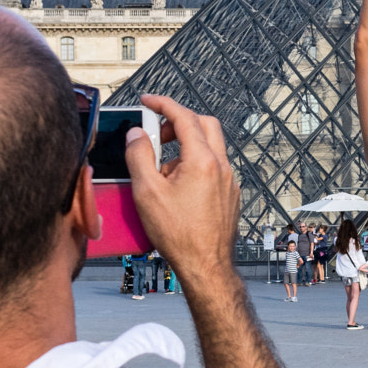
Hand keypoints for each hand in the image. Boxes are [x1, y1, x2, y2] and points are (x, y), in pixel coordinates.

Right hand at [129, 94, 238, 276]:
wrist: (206, 266)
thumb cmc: (178, 234)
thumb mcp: (147, 192)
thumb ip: (139, 156)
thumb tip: (137, 135)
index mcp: (202, 160)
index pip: (184, 116)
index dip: (163, 104)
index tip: (148, 101)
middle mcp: (221, 166)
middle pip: (204, 124)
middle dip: (179, 121)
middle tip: (158, 132)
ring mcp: (229, 181)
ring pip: (210, 147)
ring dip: (185, 146)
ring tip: (162, 170)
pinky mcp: (230, 194)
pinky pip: (212, 167)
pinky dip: (194, 164)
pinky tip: (177, 187)